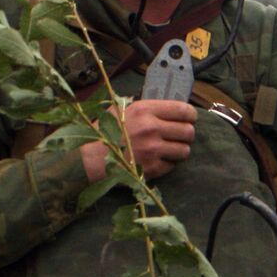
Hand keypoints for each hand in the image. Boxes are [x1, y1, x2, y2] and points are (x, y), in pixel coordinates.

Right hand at [81, 99, 196, 181]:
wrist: (87, 159)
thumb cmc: (103, 133)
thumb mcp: (120, 110)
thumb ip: (145, 108)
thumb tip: (169, 108)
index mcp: (144, 110)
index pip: (184, 110)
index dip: (189, 116)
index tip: (187, 120)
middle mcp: (150, 128)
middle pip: (188, 131)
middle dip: (184, 135)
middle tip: (175, 137)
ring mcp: (151, 149)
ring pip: (184, 150)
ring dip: (177, 151)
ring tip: (165, 150)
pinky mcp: (151, 168)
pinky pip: (172, 166)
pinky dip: (166, 164)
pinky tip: (153, 160)